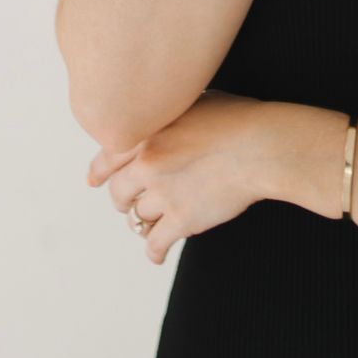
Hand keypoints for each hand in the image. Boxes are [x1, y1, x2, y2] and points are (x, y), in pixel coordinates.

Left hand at [86, 88, 280, 264]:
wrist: (263, 145)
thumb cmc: (238, 119)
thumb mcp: (194, 102)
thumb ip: (169, 115)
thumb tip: (162, 119)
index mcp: (147, 132)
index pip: (107, 157)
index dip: (99, 172)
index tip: (94, 181)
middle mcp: (147, 163)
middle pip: (119, 191)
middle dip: (124, 199)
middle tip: (132, 203)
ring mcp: (163, 192)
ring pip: (137, 216)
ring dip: (143, 222)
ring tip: (152, 225)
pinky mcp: (181, 219)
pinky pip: (155, 243)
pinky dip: (154, 251)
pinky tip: (157, 255)